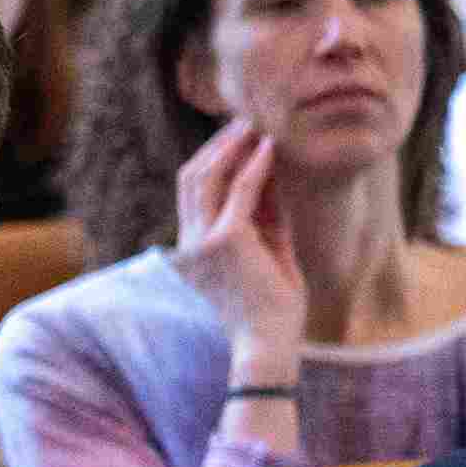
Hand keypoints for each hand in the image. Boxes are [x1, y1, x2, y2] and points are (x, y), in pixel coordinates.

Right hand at [167, 115, 307, 375]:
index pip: (193, 192)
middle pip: (192, 177)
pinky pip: (240, 191)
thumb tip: (271, 172)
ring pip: (206, 177)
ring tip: (254, 126)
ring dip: (231, 147)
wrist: (270, 344)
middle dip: (217, 146)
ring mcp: (203, 240)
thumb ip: (268, 214)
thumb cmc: (274, 306)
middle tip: (244, 122)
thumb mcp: (271, 250)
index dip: (213, 160)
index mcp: (194, 247)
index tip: (239, 138)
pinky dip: (255, 166)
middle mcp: (191, 241)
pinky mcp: (226, 241)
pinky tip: (269, 148)